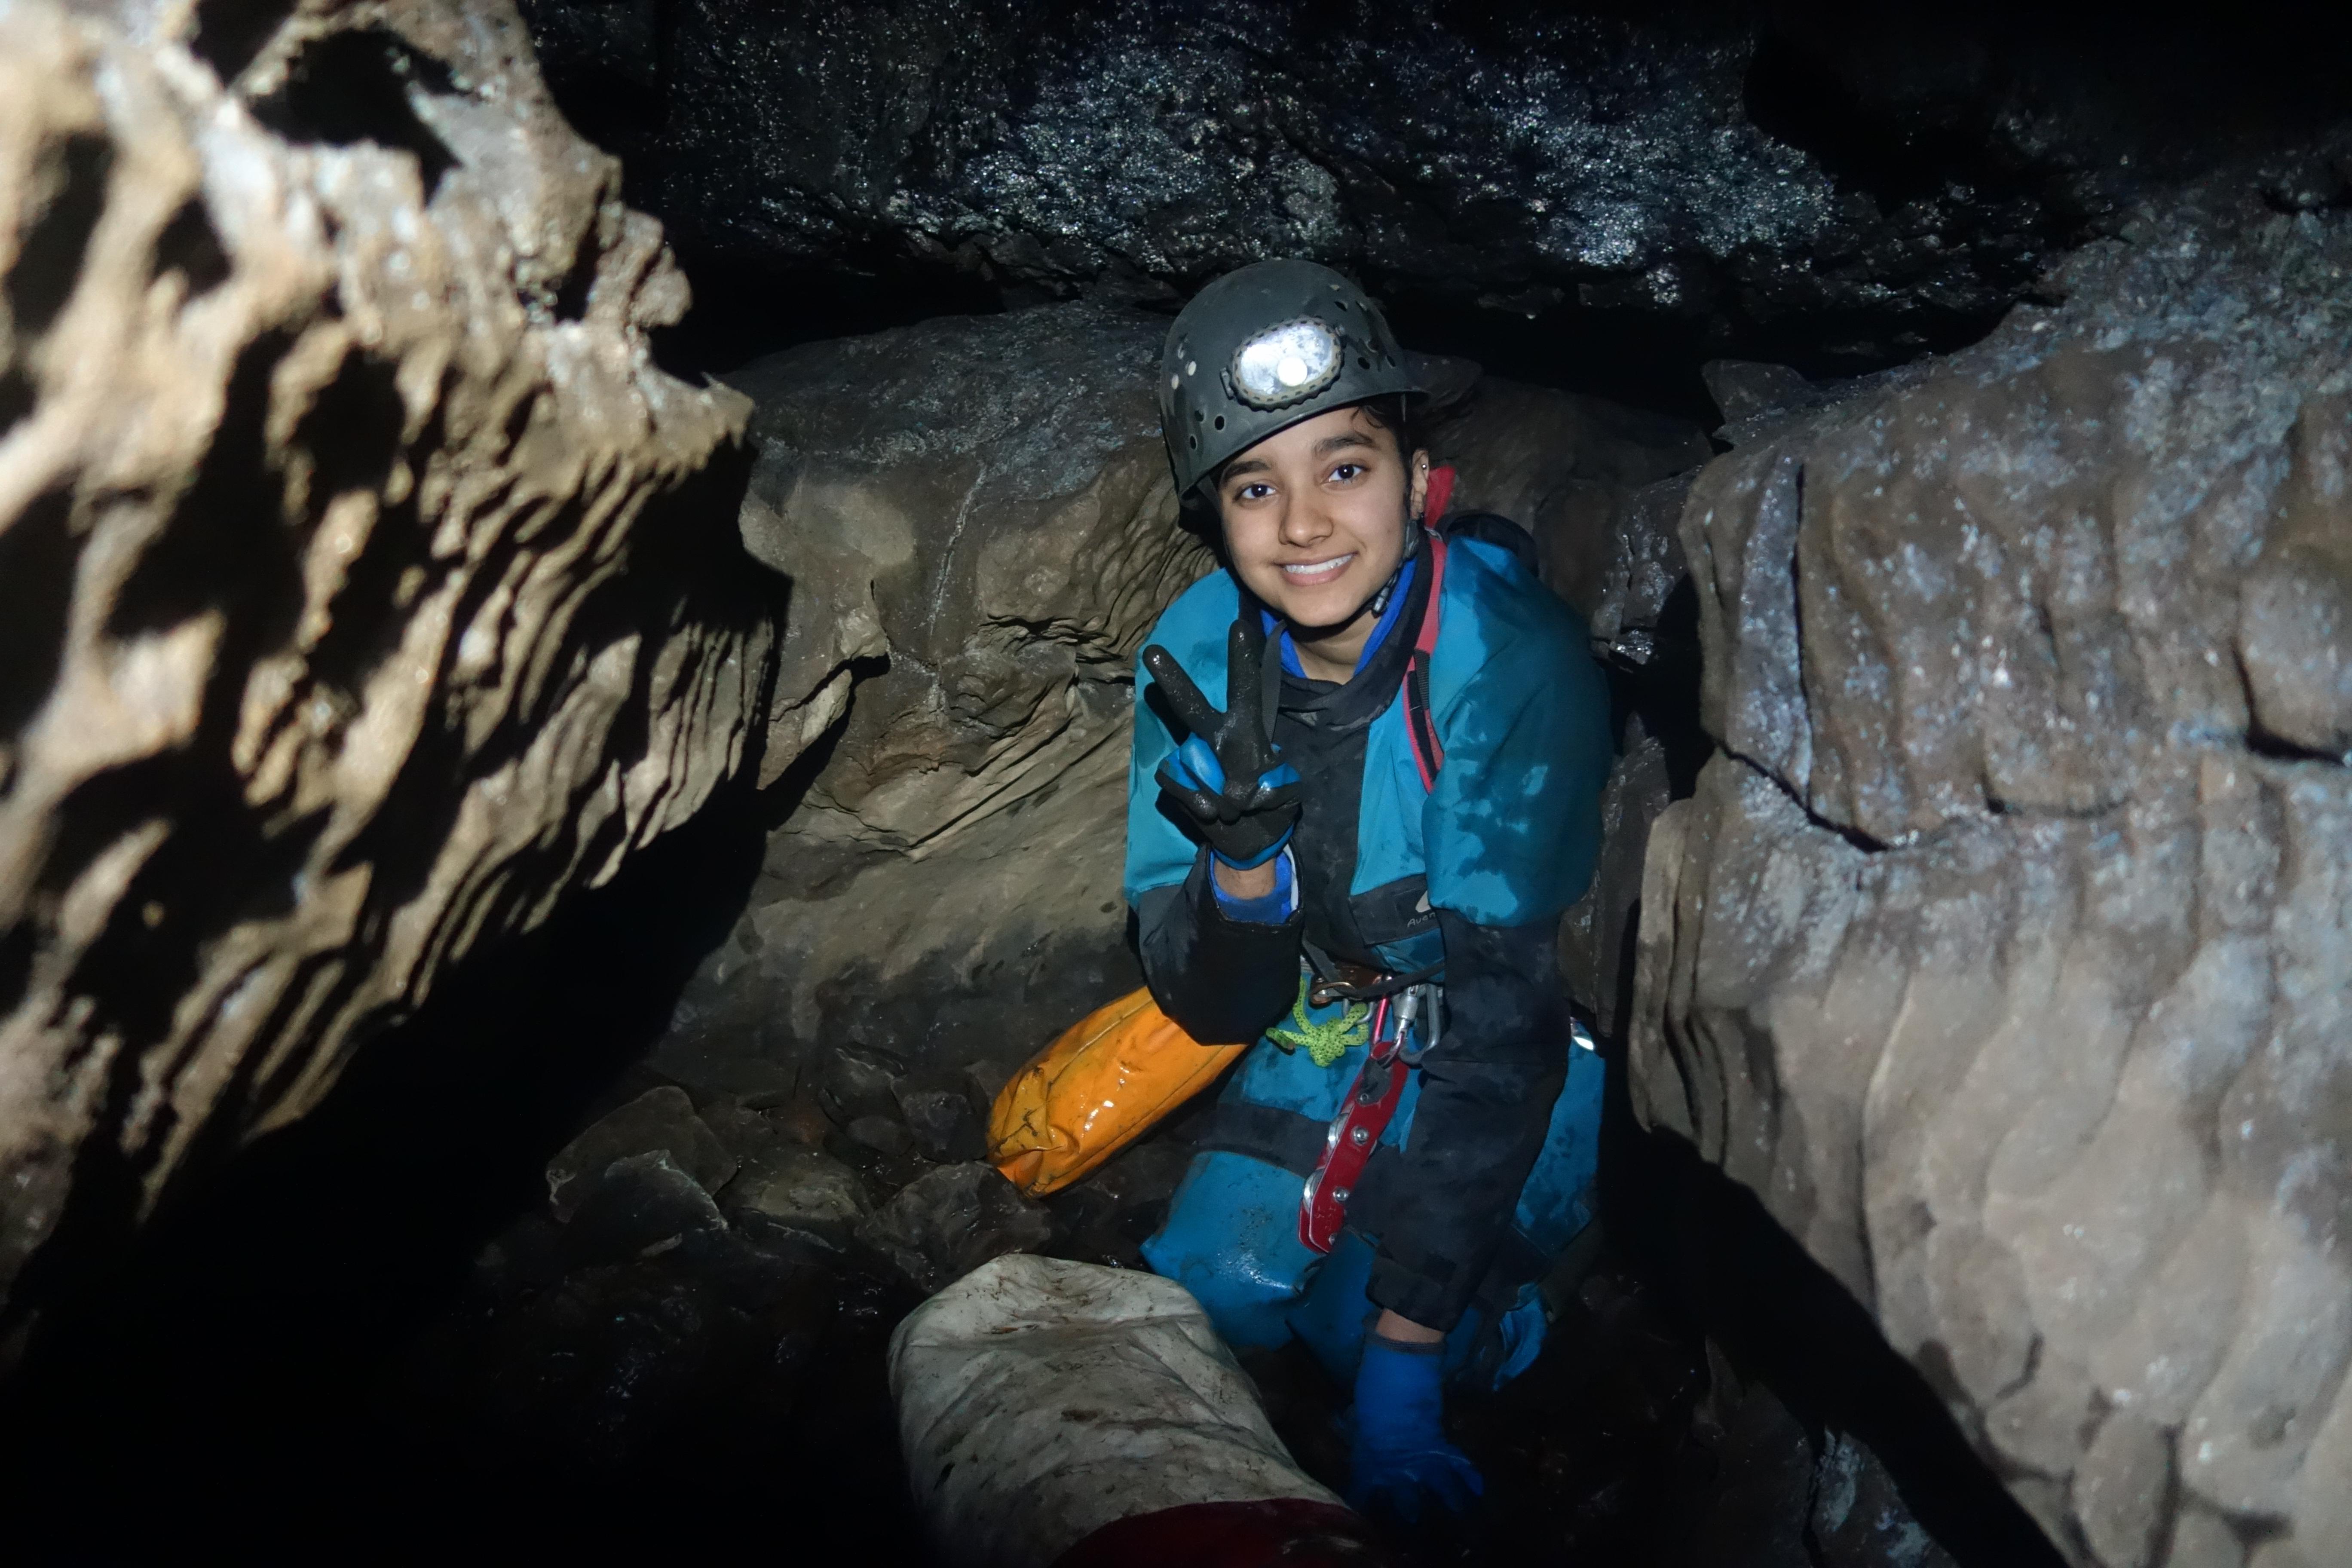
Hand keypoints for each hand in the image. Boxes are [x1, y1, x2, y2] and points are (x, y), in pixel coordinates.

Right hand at [1142, 615, 1300, 870]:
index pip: (1246, 691)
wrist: (1250, 840)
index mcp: (1248, 731)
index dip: (1242, 662)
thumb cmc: (1273, 807)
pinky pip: (1175, 782)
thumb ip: (1273, 788)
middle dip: (1172, 680)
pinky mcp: (1176, 782)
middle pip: (1191, 705)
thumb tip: (1234, 792)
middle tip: (1150, 652)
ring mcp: (1193, 759)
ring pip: (1188, 758)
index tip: (1237, 627)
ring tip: (1231, 809)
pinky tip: (1212, 814)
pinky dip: (1195, 800)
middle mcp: (1216, 737)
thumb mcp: (1288, 796)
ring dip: (1212, 788)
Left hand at [1347, 1336, 1484, 1521]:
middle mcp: (1397, 1459)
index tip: (1361, 1506)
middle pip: (1402, 1492)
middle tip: (1412, 1521)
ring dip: (1446, 1499)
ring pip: (1435, 1484)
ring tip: (1456, 1514)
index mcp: (1372, 1451)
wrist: (1401, 1357)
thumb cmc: (1375, 1380)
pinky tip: (1477, 1488)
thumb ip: (1361, 1428)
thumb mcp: (1361, 1408)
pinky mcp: (1440, 1437)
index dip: (1363, 1496)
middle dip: (1406, 1508)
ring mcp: (1422, 1451)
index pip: (1365, 1483)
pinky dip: (1467, 1473)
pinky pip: (1455, 1460)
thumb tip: (1353, 1431)